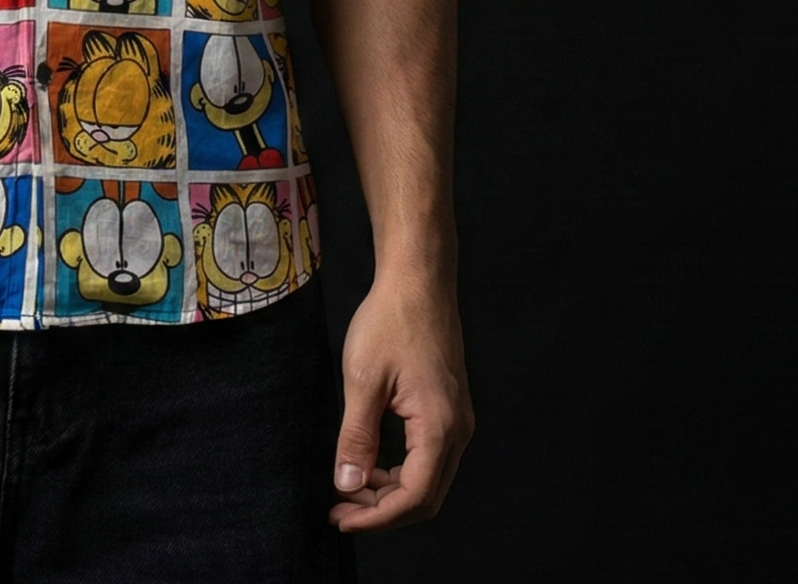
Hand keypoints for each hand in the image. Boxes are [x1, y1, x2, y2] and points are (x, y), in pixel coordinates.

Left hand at [330, 273, 472, 532]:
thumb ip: (357, 437)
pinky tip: (372, 461)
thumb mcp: (363, 379)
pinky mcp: (450, 409)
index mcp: (439, 426)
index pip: (413, 497)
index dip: (375, 517)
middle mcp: (457, 430)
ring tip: (350, 485)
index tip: (340, 517)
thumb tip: (347, 484)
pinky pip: (429, 456)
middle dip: (382, 511)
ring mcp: (457, 420)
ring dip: (391, 492)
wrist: (419, 280)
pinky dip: (401, 470)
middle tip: (341, 509)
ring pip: (429, 479)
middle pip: (426, 497)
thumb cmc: (391, 320)